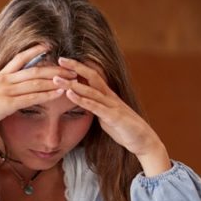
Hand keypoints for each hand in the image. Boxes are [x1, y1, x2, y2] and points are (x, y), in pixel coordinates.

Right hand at [0, 44, 74, 138]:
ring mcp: (6, 92)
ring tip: (72, 78)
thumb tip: (6, 92)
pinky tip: (59, 93)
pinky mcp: (7, 104)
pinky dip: (47, 95)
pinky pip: (32, 98)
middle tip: (72, 66)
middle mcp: (4, 81)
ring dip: (56, 80)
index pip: (19, 58)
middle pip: (34, 69)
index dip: (35, 50)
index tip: (49, 45)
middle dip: (55, 67)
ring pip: (36, 82)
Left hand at [55, 57, 170, 175]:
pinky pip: (95, 106)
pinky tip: (70, 94)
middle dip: (76, 67)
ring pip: (91, 91)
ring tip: (57, 79)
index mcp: (107, 95)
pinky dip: (82, 100)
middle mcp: (110, 96)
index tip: (64, 60)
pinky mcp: (113, 117)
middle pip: (92, 76)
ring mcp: (112, 105)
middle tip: (60, 59)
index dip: (79, 67)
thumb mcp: (105, 115)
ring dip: (72, 84)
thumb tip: (83, 101)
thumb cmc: (123, 128)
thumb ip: (95, 106)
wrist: (143, 140)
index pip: (92, 76)